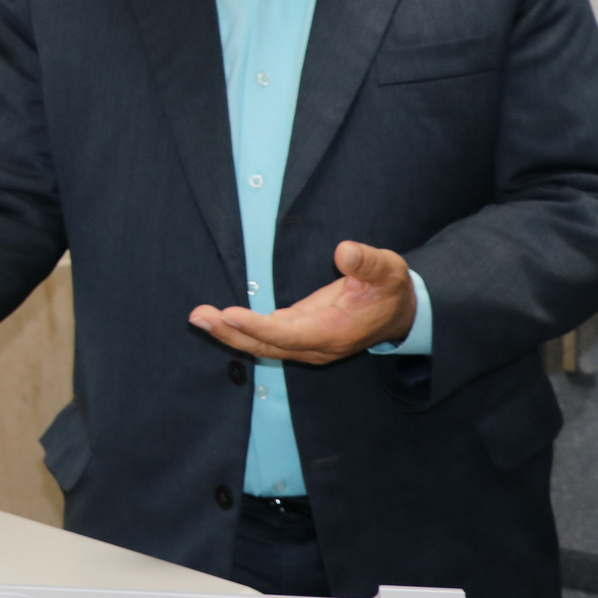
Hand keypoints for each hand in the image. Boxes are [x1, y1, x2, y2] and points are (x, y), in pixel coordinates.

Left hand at [189, 241, 416, 364]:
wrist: (399, 313)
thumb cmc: (390, 289)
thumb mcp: (388, 270)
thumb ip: (367, 262)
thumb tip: (344, 251)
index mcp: (335, 333)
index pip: (288, 334)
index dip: (257, 326)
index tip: (228, 314)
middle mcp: (316, 346)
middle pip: (267, 346)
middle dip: (230, 333)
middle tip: (198, 316)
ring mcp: (306, 344)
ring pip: (262, 345)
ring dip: (229, 333)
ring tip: (198, 316)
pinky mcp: (298, 335)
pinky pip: (265, 338)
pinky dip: (240, 330)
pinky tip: (218, 319)